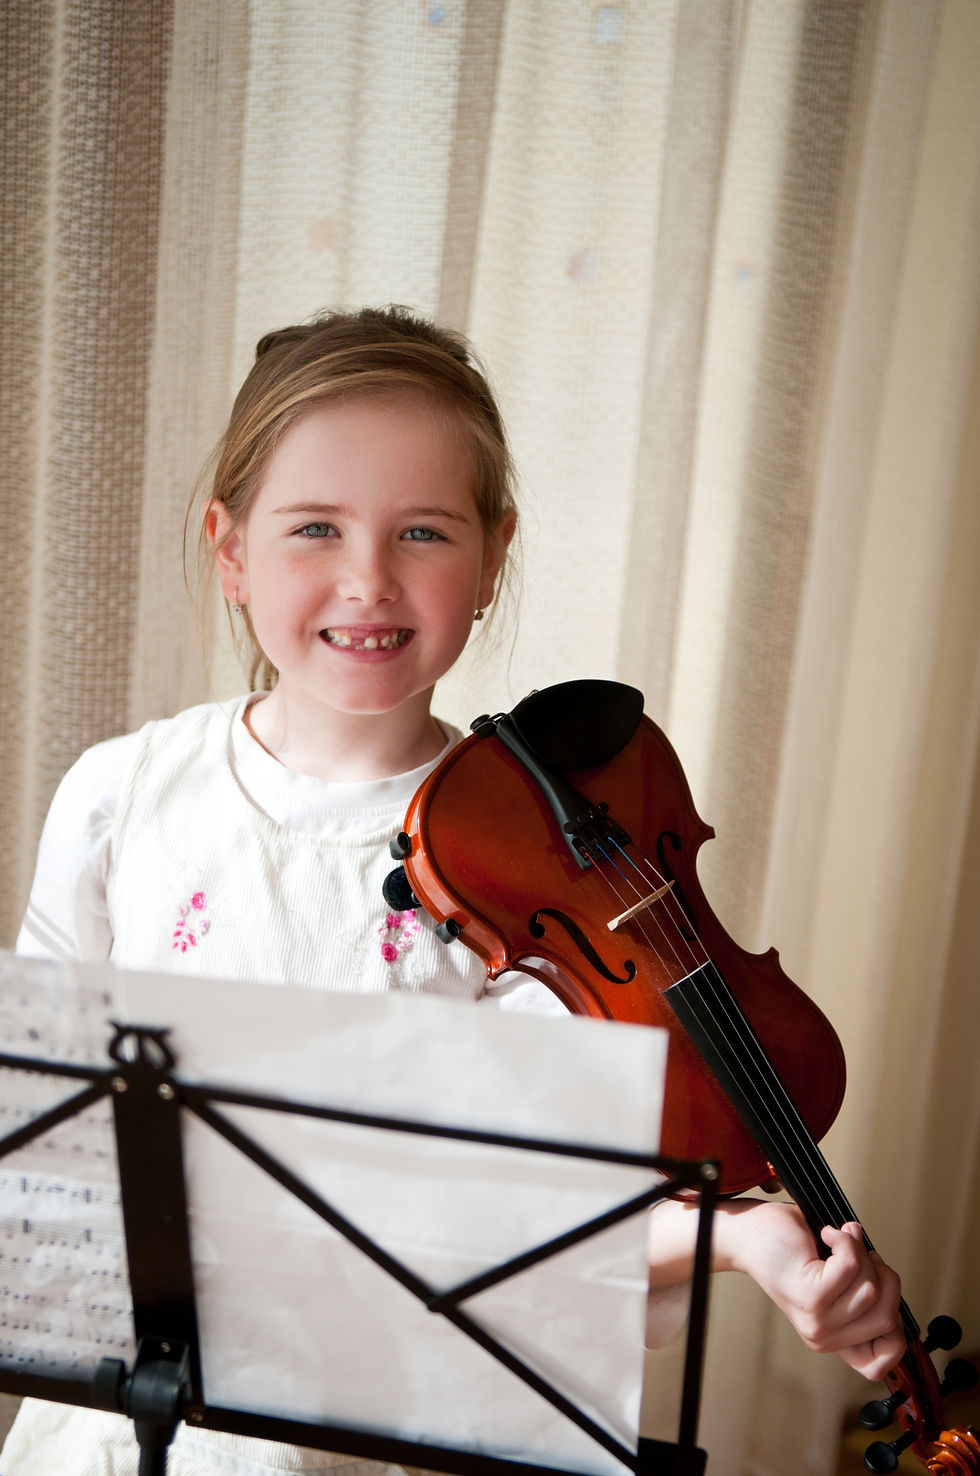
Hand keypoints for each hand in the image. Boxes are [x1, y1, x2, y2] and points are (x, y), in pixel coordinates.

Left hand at [647, 1198, 904, 1378]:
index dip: (896, 1330)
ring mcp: (817, 1320)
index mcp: (833, 1339)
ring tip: (836, 1240)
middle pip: (888, 1313)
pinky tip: (828, 1233)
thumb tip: (889, 1281)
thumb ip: (862, 1293)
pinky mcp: (810, 1295)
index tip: (881, 1289)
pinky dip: (846, 1241)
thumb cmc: (792, 1248)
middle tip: (856, 1253)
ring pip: (872, 1286)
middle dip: (881, 1273)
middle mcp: (824, 1338)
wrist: (748, 1233)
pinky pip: (852, 1266)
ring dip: (859, 1252)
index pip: (881, 1363)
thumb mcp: (833, 1281)